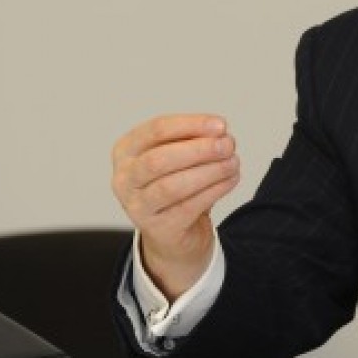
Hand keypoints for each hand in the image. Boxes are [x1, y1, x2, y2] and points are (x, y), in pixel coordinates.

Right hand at [110, 114, 239, 299]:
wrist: (173, 232)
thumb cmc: (176, 183)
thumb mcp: (179, 155)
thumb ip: (193, 140)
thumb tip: (218, 131)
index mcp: (126, 151)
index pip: (155, 130)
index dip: (190, 125)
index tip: (220, 125)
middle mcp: (124, 179)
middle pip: (159, 159)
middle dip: (199, 150)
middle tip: (228, 145)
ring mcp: (137, 207)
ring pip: (172, 186)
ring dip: (209, 171)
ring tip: (233, 162)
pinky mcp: (158, 229)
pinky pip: (188, 207)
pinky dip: (214, 190)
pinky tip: (230, 179)